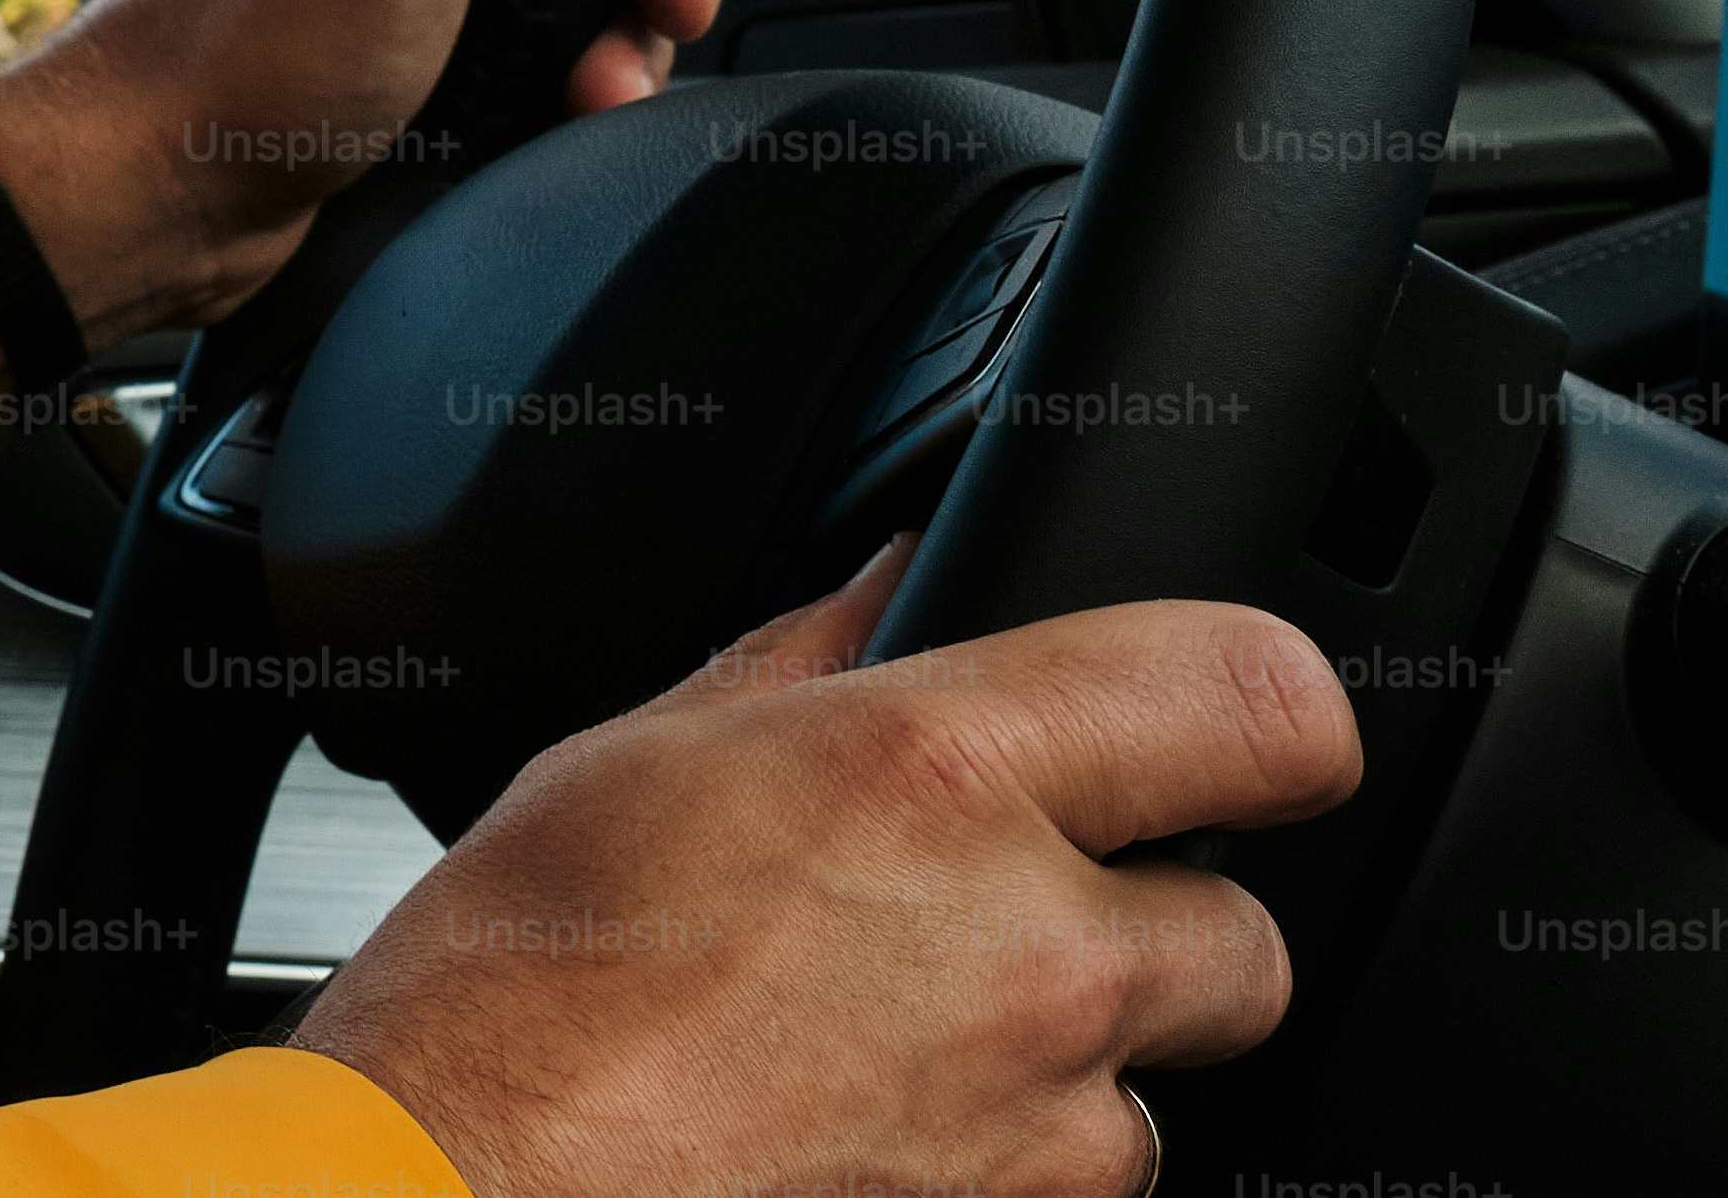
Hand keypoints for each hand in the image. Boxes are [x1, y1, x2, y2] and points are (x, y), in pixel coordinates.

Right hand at [299, 538, 1360, 1196]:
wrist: (462, 1192)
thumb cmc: (512, 994)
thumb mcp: (639, 757)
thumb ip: (814, 664)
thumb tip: (896, 590)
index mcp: (941, 775)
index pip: (1264, 700)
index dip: (1265, 713)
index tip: (1233, 736)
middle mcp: (1034, 956)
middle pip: (1245, 932)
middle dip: (1144, 929)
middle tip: (996, 925)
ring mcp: (1045, 1135)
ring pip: (1155, 1090)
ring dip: (1063, 1071)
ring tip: (886, 1052)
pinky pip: (1074, 1194)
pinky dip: (999, 1172)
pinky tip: (863, 1134)